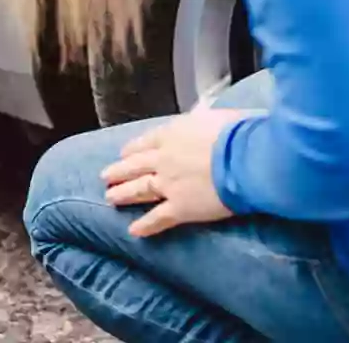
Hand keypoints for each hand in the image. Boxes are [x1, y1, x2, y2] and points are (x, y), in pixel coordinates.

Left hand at [100, 106, 255, 237]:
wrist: (243, 157)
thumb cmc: (236, 132)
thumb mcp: (214, 116)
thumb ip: (202, 121)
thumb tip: (206, 121)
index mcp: (172, 134)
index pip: (146, 142)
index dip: (133, 149)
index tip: (124, 153)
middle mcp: (164, 158)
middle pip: (135, 165)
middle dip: (119, 171)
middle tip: (105, 177)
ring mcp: (169, 184)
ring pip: (139, 190)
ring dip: (123, 194)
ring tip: (110, 198)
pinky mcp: (180, 208)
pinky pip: (158, 218)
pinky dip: (145, 225)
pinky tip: (134, 231)